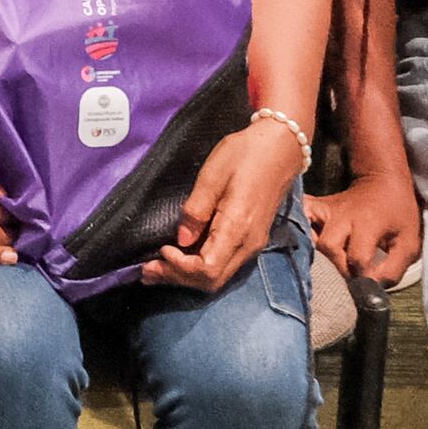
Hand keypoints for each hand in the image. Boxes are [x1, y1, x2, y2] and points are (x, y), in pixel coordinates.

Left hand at [145, 110, 308, 292]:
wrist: (280, 148)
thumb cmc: (245, 155)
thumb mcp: (212, 175)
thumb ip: (196, 210)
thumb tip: (181, 239)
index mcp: (238, 228)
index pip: (208, 269)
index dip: (181, 268)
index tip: (161, 250)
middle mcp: (248, 244)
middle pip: (212, 280)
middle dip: (178, 278)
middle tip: (147, 271)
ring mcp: (253, 244)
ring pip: (219, 276)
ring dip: (187, 277)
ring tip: (157, 270)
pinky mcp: (252, 239)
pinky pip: (225, 264)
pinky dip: (200, 268)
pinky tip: (181, 259)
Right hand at [307, 159, 424, 289]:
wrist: (383, 181)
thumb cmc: (398, 213)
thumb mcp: (408, 243)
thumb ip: (393, 269)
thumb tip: (372, 287)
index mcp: (368, 222)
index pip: (357, 256)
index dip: (363, 276)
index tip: (369, 283)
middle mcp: (343, 215)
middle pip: (329, 246)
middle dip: (339, 266)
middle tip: (350, 274)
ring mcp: (325, 209)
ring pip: (310, 236)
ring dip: (318, 255)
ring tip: (330, 264)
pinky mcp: (315, 207)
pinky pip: (299, 218)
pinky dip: (298, 231)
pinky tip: (305, 244)